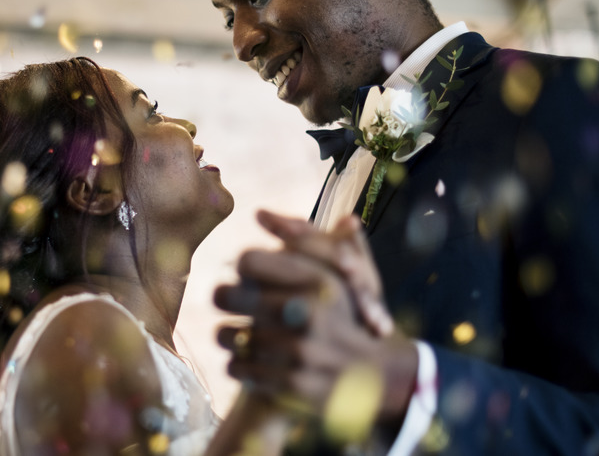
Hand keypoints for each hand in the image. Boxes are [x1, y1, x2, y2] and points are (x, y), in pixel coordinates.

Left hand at [215, 210, 416, 425]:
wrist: (375, 376)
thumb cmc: (346, 313)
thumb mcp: (338, 269)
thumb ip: (304, 236)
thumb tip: (261, 213)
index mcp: (317, 280)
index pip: (248, 260)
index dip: (244, 265)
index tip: (246, 273)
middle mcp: (307, 315)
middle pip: (227, 295)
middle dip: (223, 296)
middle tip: (223, 299)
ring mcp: (298, 353)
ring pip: (227, 335)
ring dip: (225, 334)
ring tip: (230, 333)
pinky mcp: (290, 385)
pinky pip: (238, 368)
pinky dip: (236, 364)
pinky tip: (243, 360)